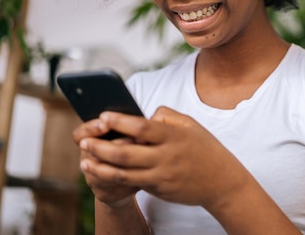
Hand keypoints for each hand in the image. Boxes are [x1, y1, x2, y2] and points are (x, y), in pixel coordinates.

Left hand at [75, 107, 250, 210]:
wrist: (222, 182)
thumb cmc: (205, 149)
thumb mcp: (191, 125)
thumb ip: (167, 116)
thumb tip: (145, 115)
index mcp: (173, 136)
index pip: (142, 127)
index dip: (120, 121)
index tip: (103, 115)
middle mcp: (166, 156)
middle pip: (126, 153)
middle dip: (101, 147)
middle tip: (83, 141)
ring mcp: (161, 175)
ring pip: (123, 173)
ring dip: (100, 167)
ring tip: (84, 161)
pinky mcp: (159, 189)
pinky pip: (132, 183)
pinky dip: (114, 178)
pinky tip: (101, 173)